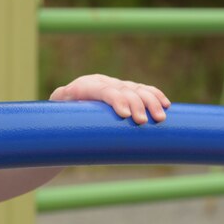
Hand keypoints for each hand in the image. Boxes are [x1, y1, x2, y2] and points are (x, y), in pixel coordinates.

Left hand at [50, 74, 170, 123]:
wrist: (60, 114)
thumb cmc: (59, 123)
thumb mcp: (58, 124)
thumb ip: (64, 127)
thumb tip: (72, 141)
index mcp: (80, 88)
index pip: (102, 90)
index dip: (116, 99)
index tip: (125, 115)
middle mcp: (98, 82)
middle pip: (122, 88)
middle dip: (136, 103)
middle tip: (143, 121)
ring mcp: (111, 85)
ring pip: (135, 88)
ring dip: (150, 101)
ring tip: (159, 117)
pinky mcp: (122, 90)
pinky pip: (142, 89)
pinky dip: (154, 95)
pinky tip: (165, 104)